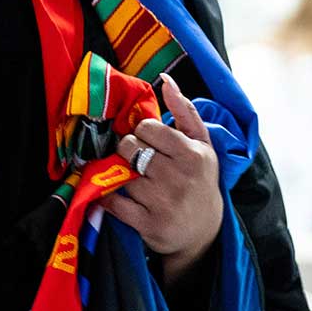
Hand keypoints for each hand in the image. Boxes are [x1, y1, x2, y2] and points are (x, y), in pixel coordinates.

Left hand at [104, 74, 222, 282]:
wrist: (204, 230)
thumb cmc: (200, 179)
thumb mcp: (202, 144)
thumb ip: (184, 110)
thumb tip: (166, 79)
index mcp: (193, 154)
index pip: (146, 128)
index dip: (142, 132)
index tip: (149, 142)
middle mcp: (179, 178)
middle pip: (129, 147)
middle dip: (127, 150)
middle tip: (137, 159)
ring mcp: (163, 202)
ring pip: (119, 172)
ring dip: (118, 172)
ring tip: (131, 176)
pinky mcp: (148, 224)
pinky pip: (112, 201)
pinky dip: (107, 196)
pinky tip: (116, 194)